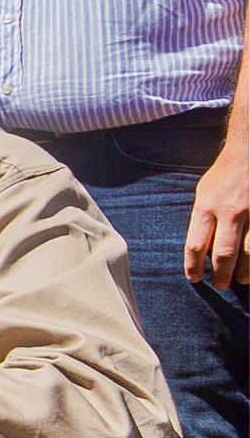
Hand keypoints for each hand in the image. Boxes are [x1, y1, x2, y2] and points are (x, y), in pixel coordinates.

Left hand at [185, 145, 248, 287]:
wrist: (249, 152)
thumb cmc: (224, 175)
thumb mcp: (204, 193)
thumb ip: (202, 220)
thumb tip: (199, 249)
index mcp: (206, 207)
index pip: (195, 245)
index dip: (193, 266)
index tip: (194, 279)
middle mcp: (230, 212)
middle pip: (223, 254)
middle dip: (221, 275)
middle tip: (220, 285)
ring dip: (246, 271)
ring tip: (242, 281)